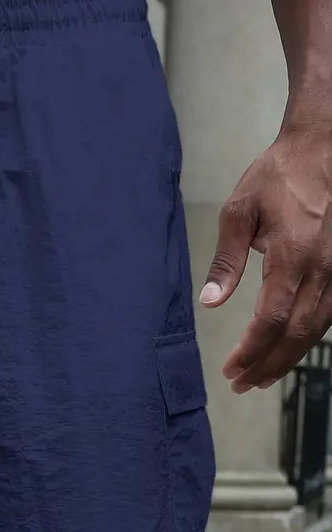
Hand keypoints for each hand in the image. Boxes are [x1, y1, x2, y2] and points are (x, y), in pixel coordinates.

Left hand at [201, 127, 331, 392]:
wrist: (324, 147)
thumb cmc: (279, 175)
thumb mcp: (240, 210)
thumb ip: (226, 259)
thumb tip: (211, 301)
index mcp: (292, 255)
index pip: (271, 319)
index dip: (251, 351)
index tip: (231, 370)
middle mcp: (322, 269)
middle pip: (296, 334)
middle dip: (268, 364)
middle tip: (242, 385)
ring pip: (317, 329)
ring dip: (289, 358)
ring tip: (261, 376)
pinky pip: (329, 315)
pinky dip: (308, 338)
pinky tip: (289, 348)